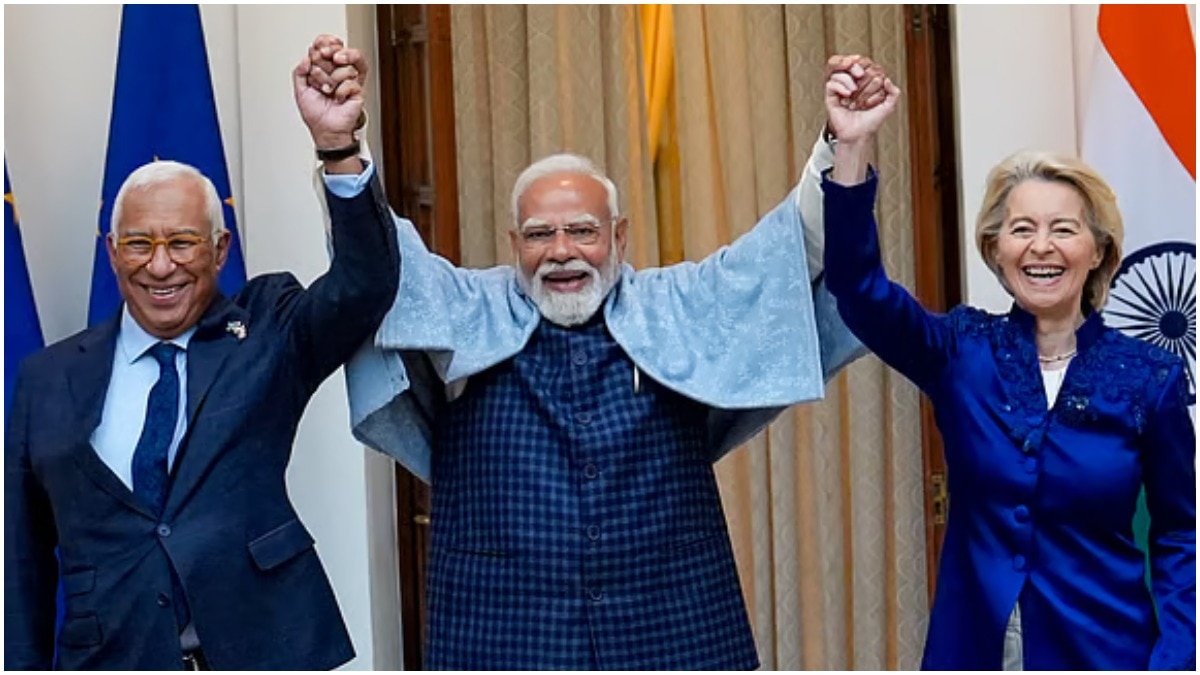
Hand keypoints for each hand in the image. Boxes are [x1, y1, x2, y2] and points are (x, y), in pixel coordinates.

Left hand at [293, 34, 366, 149]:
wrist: (324, 130)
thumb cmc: (316, 113)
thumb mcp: (300, 90)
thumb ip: (299, 72)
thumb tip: (306, 59)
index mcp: (326, 68)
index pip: (329, 46)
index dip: (324, 43)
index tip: (317, 49)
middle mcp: (338, 72)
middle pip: (340, 50)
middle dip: (328, 53)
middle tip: (320, 60)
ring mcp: (350, 81)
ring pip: (346, 66)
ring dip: (331, 79)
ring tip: (327, 89)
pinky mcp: (358, 91)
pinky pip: (350, 83)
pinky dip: (340, 92)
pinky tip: (337, 98)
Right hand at [824, 55, 899, 145]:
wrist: (859, 135)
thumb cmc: (872, 122)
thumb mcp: (888, 107)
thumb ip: (894, 93)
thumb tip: (887, 79)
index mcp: (864, 86)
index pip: (863, 67)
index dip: (864, 63)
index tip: (869, 67)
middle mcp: (852, 86)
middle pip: (850, 67)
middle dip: (855, 67)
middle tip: (861, 74)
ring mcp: (841, 91)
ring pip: (839, 73)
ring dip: (847, 78)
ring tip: (853, 90)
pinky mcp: (831, 98)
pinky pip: (831, 84)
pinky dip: (839, 86)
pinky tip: (847, 94)